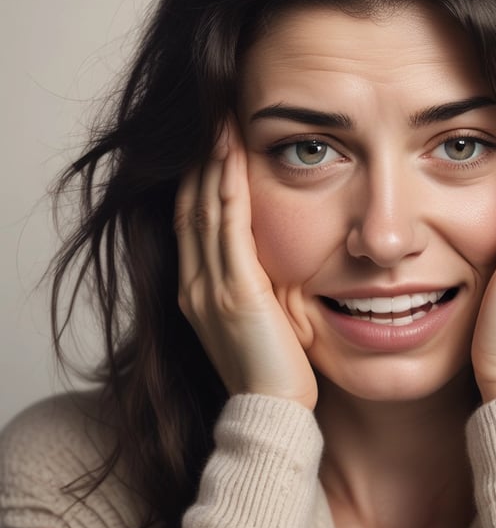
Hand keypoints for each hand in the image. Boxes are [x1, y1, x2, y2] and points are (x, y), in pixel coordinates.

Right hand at [174, 118, 317, 409]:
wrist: (272, 411)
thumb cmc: (271, 368)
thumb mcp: (253, 319)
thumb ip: (250, 283)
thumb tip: (268, 255)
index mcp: (196, 289)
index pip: (192, 219)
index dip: (199, 177)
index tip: (212, 141)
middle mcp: (194, 283)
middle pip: (191, 205)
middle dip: (200, 159)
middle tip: (211, 116)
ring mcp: (210, 287)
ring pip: (204, 209)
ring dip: (212, 162)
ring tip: (219, 121)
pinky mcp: (234, 292)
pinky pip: (228, 227)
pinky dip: (228, 188)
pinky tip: (234, 157)